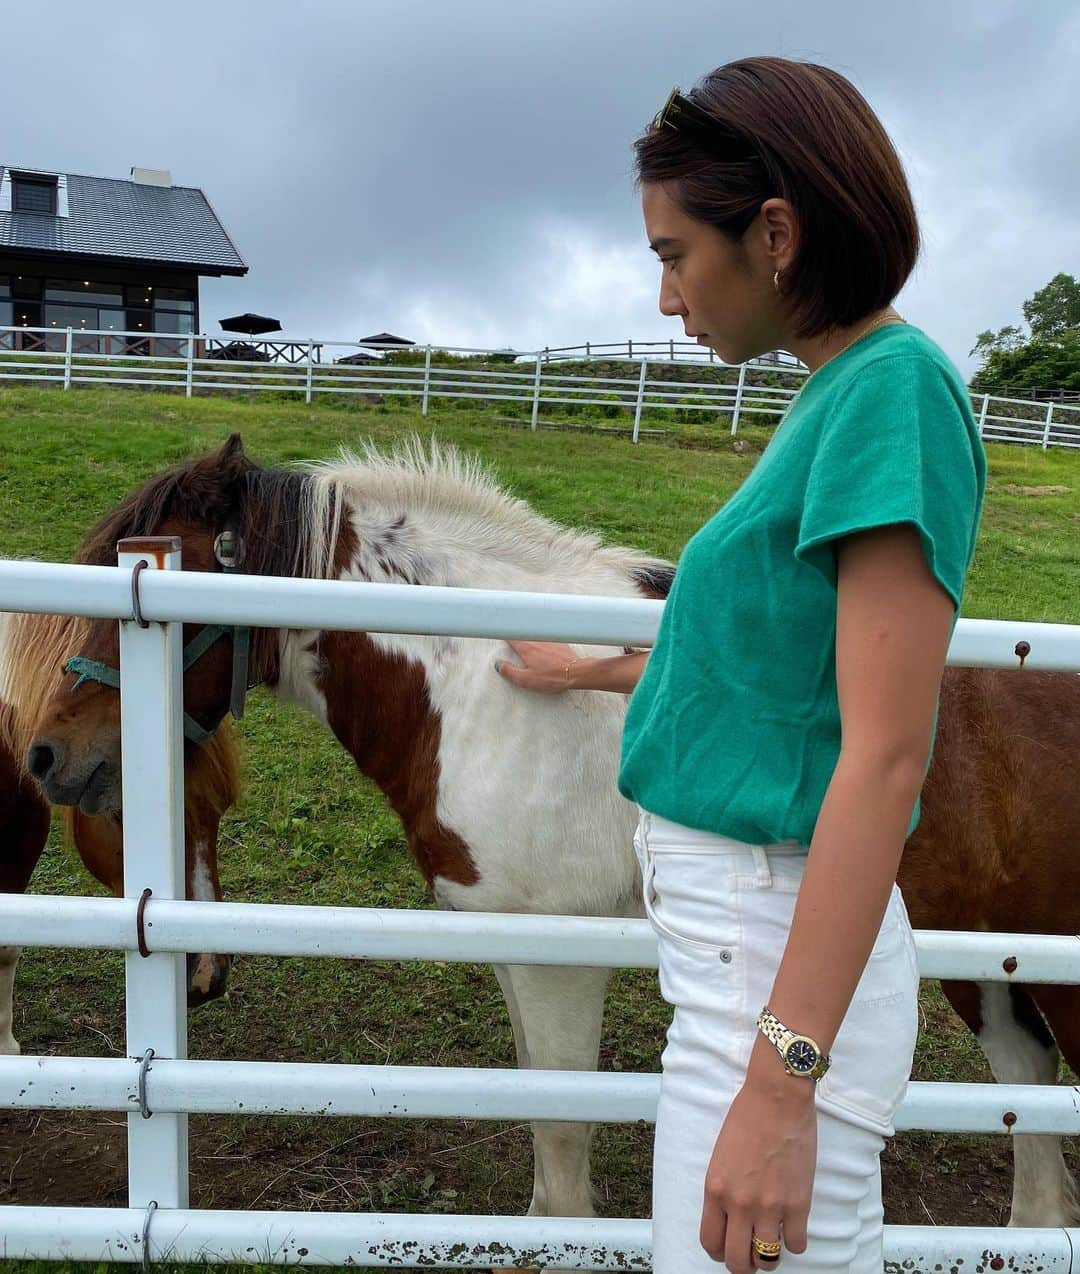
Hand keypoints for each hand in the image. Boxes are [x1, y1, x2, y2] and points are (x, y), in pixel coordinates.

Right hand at [494, 639, 578, 693]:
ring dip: (529, 633)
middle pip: (522, 633)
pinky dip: (542, 636)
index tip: (499, 631)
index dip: (504, 634)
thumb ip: (510, 672)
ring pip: (534, 633)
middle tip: (511, 630)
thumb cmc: (551, 677)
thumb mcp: (526, 680)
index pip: (511, 637)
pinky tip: (544, 640)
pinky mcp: (559, 642)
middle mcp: (536, 640)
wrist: (575, 673)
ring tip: (525, 632)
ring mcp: (549, 640)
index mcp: (526, 649)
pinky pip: (547, 636)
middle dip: (516, 632)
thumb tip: (498, 665)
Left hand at [699, 1078, 815, 1272]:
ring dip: (769, 1257)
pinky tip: (793, 1228)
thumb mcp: (720, 1156)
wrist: (776, 1098)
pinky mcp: (798, 1203)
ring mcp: (769, 1206)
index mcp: (715, 1190)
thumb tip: (731, 1214)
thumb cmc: (747, 1117)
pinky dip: (795, 1242)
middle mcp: (739, 1204)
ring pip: (767, 1258)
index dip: (719, 1251)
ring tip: (772, 1243)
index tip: (727, 1247)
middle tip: (751, 1255)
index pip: (710, 1242)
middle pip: (737, 1260)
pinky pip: (796, 1245)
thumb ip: (723, 1188)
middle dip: (743, 1264)